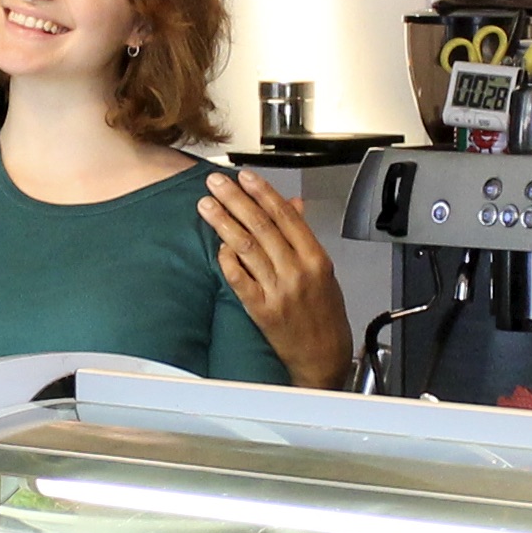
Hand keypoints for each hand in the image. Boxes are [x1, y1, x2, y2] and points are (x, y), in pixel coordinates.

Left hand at [202, 172, 351, 389]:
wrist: (324, 356)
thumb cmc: (325, 313)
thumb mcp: (323, 270)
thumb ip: (304, 237)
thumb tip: (292, 205)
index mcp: (315, 258)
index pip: (284, 216)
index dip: (262, 193)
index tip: (244, 177)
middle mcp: (296, 271)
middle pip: (261, 226)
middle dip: (235, 200)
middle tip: (215, 184)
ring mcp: (277, 291)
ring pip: (246, 248)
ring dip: (223, 223)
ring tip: (206, 206)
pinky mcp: (260, 309)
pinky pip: (239, 278)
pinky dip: (227, 259)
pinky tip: (217, 245)